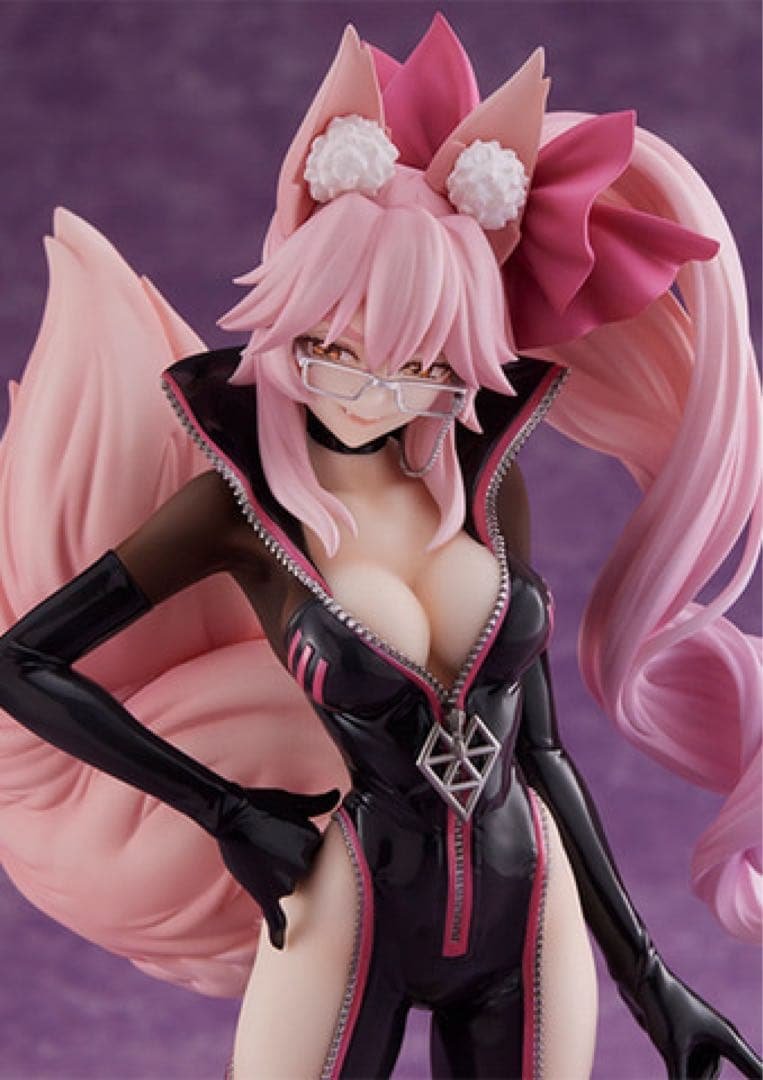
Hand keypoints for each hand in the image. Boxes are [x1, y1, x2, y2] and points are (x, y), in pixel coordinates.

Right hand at [216, 786, 339, 949]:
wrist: (230, 815)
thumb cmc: (261, 806)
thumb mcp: (293, 802)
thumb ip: (319, 803)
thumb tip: (337, 794)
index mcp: (313, 841)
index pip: (314, 852)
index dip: (296, 844)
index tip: (282, 834)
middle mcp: (302, 863)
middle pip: (302, 871)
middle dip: (288, 862)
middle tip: (270, 845)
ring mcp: (284, 881)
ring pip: (288, 888)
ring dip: (277, 878)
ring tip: (261, 855)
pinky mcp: (265, 893)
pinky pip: (277, 918)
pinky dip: (279, 932)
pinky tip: (281, 944)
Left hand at [621, 955, 761, 1077]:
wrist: (640, 978)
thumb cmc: (662, 1008)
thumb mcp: (672, 1050)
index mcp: (727, 1038)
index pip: (756, 1072)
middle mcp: (719, 1039)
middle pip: (710, 1078)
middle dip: (691, 1074)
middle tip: (674, 1042)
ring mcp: (702, 1040)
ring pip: (694, 1074)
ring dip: (681, 1069)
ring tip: (667, 1041)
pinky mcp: (684, 1040)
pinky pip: (683, 1066)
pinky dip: (677, 1069)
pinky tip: (670, 1054)